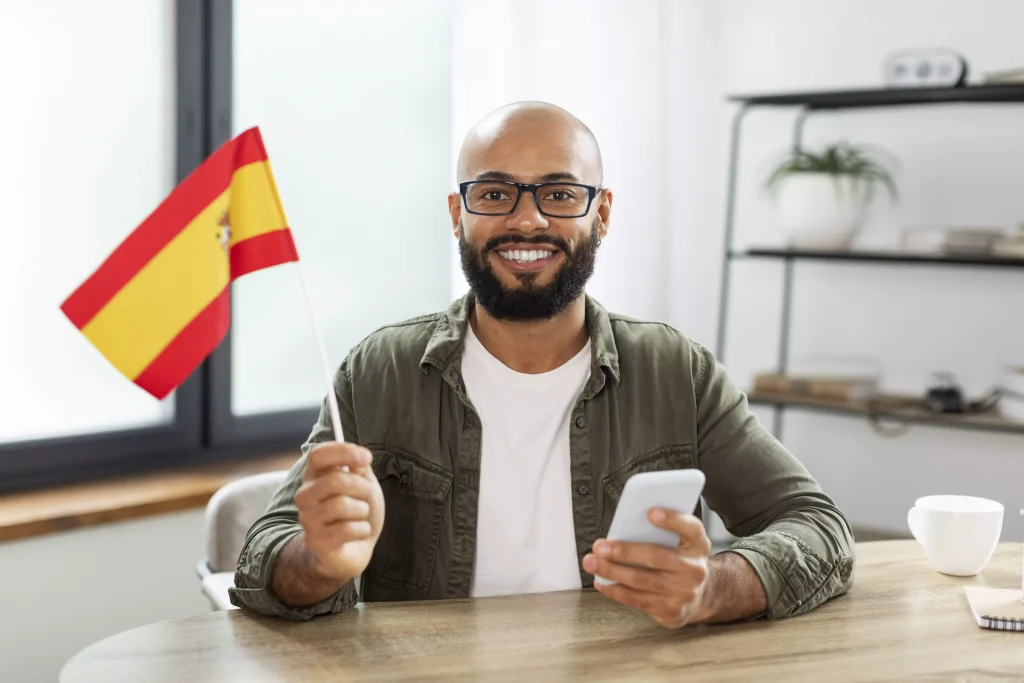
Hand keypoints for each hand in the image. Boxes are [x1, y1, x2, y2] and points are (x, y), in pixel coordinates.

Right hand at [293, 442, 384, 581]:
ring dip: (362, 510)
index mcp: (314, 476)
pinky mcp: (316, 541)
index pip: (318, 455)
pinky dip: (362, 529)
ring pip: (341, 504)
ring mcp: (308, 519)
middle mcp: (305, 495)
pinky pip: (347, 529)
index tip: (366, 458)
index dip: (343, 452)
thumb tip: (358, 458)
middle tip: (366, 495)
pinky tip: (358, 532)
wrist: (355, 548)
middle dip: (361, 486)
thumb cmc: (357, 511)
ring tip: (360, 516)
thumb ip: (358, 467)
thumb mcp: (363, 483)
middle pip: (334, 479)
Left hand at [583, 509, 711, 628]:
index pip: (690, 528)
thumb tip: (622, 529)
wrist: (698, 596)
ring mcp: (684, 592)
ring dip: (612, 571)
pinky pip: (638, 601)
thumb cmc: (678, 561)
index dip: (672, 520)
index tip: (650, 512)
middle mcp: (695, 568)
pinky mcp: (672, 611)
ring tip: (592, 563)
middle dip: (623, 551)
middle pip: (656, 556)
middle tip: (599, 546)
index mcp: (697, 544)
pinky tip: (601, 582)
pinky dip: (615, 591)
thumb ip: (659, 533)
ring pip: (641, 580)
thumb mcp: (678, 543)